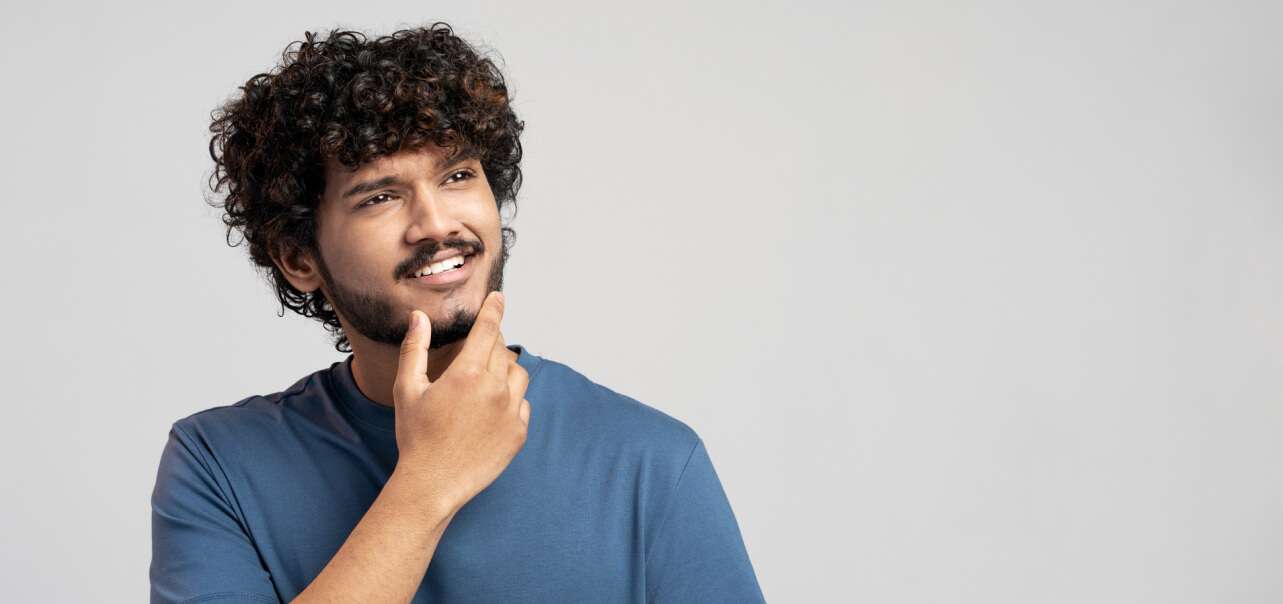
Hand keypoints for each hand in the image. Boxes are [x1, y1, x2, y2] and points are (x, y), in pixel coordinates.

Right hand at [392, 291, 530, 509]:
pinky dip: (510, 400)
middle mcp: (495, 389)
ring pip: (518, 374)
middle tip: (477, 350)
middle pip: (503, 350)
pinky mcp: (519, 433)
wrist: (433, 484)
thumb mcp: (408, 389)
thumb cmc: (416, 436)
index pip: (488, 329)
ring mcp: (511, 412)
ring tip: (484, 380)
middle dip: (492, 343)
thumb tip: (418, 317)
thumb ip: (414, 349)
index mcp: (468, 374)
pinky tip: (490, 410)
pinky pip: (522, 404)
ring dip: (505, 369)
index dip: (494, 309)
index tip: (499, 297)